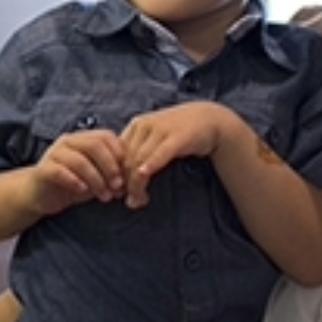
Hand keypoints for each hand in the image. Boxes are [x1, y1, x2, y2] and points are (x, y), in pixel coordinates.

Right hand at [30, 129, 125, 215]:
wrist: (42, 194)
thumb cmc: (74, 183)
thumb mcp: (98, 176)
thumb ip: (113, 173)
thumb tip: (137, 181)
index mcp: (84, 138)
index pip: (106, 136)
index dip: (120, 154)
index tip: (128, 173)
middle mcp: (69, 141)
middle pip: (94, 145)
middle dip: (110, 167)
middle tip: (118, 186)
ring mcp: (55, 153)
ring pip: (79, 160)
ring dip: (96, 179)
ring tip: (105, 196)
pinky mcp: (44, 169)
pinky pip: (60, 171)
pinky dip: (75, 181)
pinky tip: (83, 191)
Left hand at [121, 102, 239, 208]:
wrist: (208, 119)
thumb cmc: (178, 133)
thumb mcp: (155, 139)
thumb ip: (139, 154)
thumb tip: (122, 181)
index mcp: (136, 126)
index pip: (116, 153)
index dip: (113, 175)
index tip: (117, 193)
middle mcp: (145, 125)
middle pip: (126, 159)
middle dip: (125, 184)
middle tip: (130, 202)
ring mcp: (160, 130)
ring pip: (139, 159)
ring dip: (136, 184)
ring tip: (139, 200)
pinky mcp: (177, 137)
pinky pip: (159, 153)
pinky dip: (149, 166)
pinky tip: (144, 176)